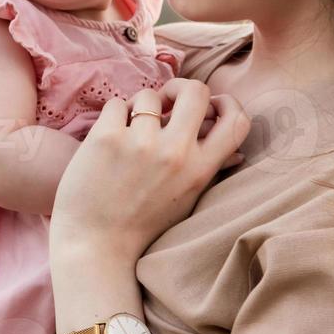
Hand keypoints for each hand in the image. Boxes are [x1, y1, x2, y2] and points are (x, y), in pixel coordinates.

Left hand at [49, 77, 249, 261]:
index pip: (237, 121)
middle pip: (196, 90)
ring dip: (138, 107)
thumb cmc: (141, 225)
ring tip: (128, 131)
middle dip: (180, 89)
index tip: (210, 105)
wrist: (95, 245)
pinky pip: (115, 103)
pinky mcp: (106, 137)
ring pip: (148, 95)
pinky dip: (112, 116)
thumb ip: (209, 169)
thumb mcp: (187, 200)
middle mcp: (176, 152)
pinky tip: (108, 138)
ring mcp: (141, 142)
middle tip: (165, 102)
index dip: (227, 103)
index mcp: (200, 169)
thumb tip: (238, 151)